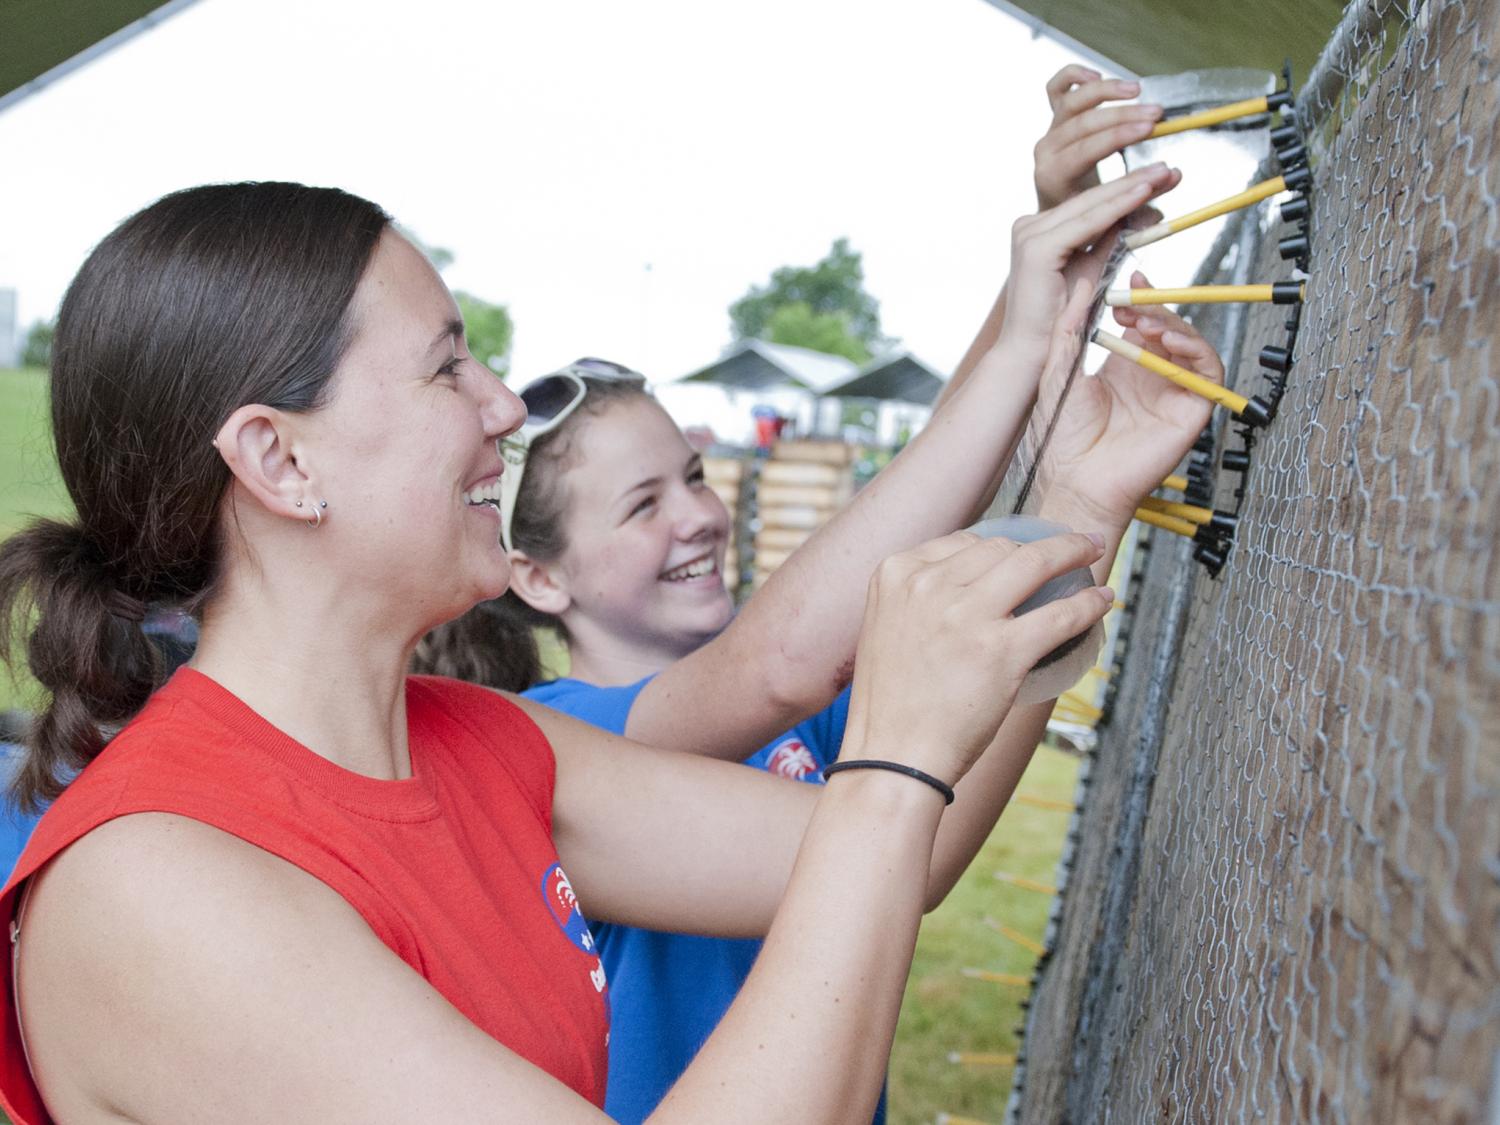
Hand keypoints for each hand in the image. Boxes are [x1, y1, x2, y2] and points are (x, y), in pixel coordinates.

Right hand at [839, 531, 1110, 787]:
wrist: (892, 756)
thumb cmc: (891, 703)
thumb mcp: (885, 627)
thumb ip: (917, 599)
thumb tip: (967, 584)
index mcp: (896, 574)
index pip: (961, 541)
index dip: (999, 543)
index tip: (1020, 549)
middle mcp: (928, 585)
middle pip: (999, 547)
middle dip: (1037, 545)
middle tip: (1066, 548)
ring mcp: (966, 615)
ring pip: (1034, 563)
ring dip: (1071, 552)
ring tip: (1091, 552)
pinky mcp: (1001, 650)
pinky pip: (1059, 614)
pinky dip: (1087, 604)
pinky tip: (1103, 599)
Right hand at [996, 164, 1178, 375]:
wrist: (1031, 355)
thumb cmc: (1060, 322)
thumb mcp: (1093, 273)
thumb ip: (1114, 243)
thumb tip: (1148, 214)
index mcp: (1039, 231)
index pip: (1090, 204)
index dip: (1127, 189)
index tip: (1162, 178)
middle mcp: (1029, 226)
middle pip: (1090, 199)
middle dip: (1133, 182)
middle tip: (1170, 170)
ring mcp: (1029, 234)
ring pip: (1090, 205)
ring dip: (1130, 188)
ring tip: (1163, 174)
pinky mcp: (1036, 248)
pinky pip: (1086, 224)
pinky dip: (1116, 207)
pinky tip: (1142, 193)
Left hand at [1034, 67, 1165, 211]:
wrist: (1060, 212)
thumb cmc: (1087, 216)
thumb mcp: (1112, 218)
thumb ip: (1143, 200)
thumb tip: (1174, 176)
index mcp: (1054, 178)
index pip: (1085, 151)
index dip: (1119, 137)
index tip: (1151, 129)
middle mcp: (1048, 151)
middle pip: (1083, 123)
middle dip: (1124, 116)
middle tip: (1157, 115)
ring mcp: (1050, 132)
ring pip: (1073, 102)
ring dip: (1107, 92)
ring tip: (1138, 91)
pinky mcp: (1054, 118)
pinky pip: (1057, 88)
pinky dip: (1074, 77)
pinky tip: (1098, 75)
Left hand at [1035, 271, 1222, 528]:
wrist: (1072, 481)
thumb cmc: (1062, 440)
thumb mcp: (1059, 371)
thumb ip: (1069, 330)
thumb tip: (1082, 286)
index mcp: (1122, 370)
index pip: (1142, 324)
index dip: (1139, 299)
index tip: (1126, 279)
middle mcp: (1151, 380)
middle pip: (1169, 329)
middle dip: (1153, 308)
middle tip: (1131, 300)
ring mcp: (1172, 395)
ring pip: (1191, 345)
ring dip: (1174, 325)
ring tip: (1146, 322)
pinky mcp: (1191, 412)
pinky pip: (1209, 373)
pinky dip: (1196, 350)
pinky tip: (1170, 341)